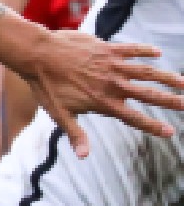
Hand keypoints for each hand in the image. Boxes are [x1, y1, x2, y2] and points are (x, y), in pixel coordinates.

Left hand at [21, 32, 183, 157]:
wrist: (37, 54)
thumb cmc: (45, 86)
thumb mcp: (59, 114)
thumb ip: (75, 134)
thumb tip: (84, 157)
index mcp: (102, 102)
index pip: (134, 118)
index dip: (152, 126)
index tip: (171, 132)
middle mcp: (112, 84)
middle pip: (148, 94)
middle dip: (170, 101)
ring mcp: (111, 65)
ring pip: (146, 71)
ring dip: (167, 77)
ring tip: (183, 82)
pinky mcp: (107, 48)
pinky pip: (131, 49)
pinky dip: (145, 51)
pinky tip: (158, 53)